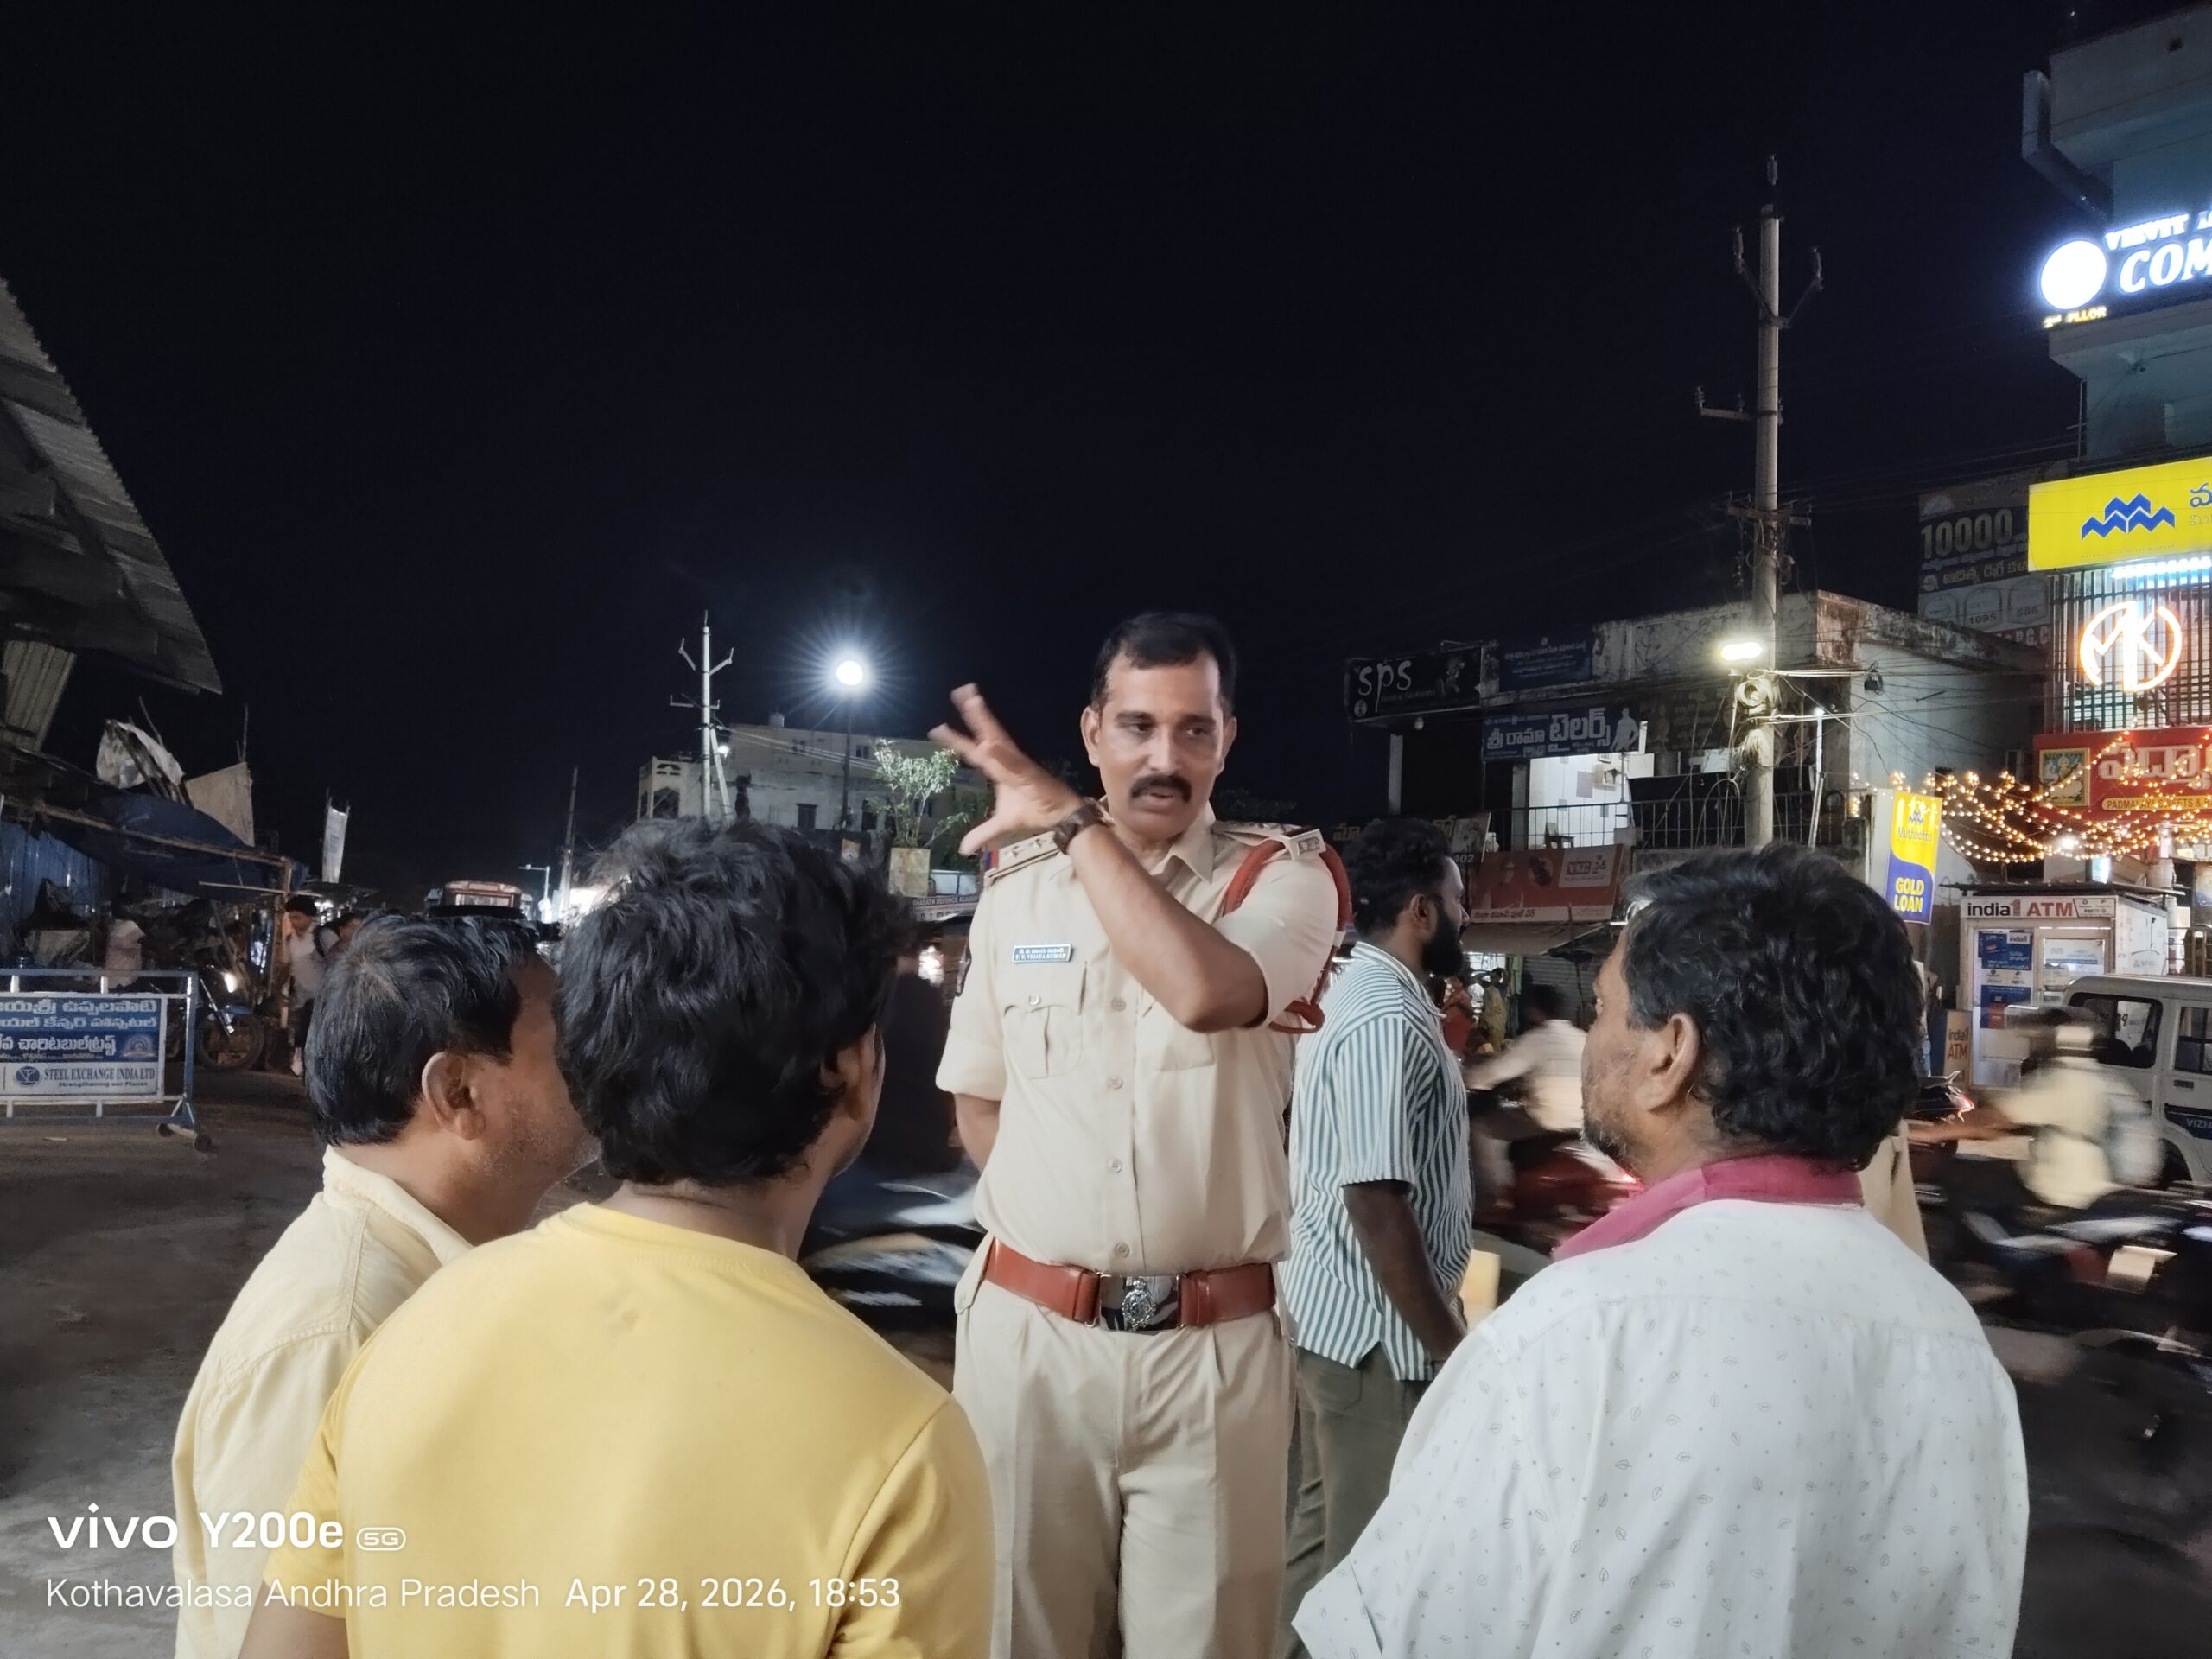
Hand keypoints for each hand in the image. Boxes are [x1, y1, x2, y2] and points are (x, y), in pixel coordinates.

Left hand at [931, 685, 1084, 855]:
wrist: (1061, 817)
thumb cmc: (1035, 812)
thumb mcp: (1002, 824)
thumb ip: (983, 833)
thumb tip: (964, 848)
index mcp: (999, 769)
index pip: (974, 750)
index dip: (957, 739)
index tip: (937, 727)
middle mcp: (1008, 761)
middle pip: (987, 733)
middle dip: (974, 714)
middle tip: (961, 691)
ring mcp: (1019, 766)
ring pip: (999, 742)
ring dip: (987, 724)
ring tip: (974, 705)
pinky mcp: (1030, 775)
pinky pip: (1013, 764)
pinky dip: (1001, 754)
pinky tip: (989, 745)